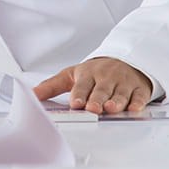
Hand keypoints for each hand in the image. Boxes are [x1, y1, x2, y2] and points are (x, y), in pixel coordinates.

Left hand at [32, 56, 153, 114]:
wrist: (125, 60)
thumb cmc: (96, 72)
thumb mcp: (72, 75)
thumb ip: (51, 87)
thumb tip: (30, 96)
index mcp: (88, 74)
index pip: (82, 85)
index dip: (79, 94)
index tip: (76, 103)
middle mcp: (106, 78)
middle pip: (101, 90)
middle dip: (97, 99)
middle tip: (93, 108)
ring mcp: (123, 83)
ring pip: (120, 93)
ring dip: (116, 101)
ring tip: (111, 108)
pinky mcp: (139, 88)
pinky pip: (139, 96)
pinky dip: (138, 102)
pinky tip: (134, 108)